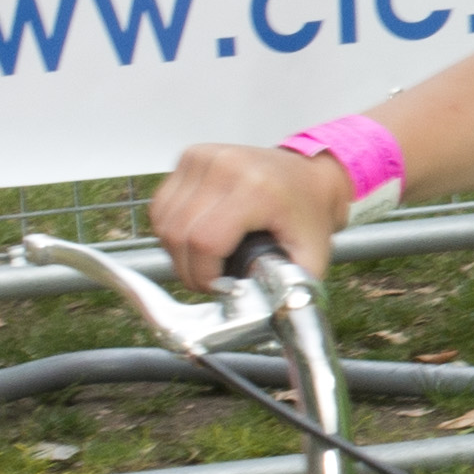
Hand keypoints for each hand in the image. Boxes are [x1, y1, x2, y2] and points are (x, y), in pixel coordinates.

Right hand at [149, 138, 352, 295]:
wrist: (311, 175)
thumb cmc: (309, 215)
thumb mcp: (311, 258)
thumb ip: (288, 290)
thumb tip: (261, 317)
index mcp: (256, 188)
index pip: (205, 241)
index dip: (204, 275)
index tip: (219, 288)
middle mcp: (225, 166)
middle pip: (178, 233)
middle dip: (189, 269)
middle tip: (209, 281)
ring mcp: (203, 157)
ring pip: (164, 221)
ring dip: (177, 251)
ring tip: (205, 260)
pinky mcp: (190, 156)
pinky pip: (162, 205)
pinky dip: (171, 229)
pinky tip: (195, 237)